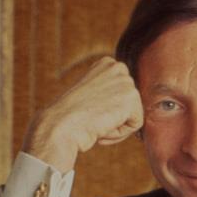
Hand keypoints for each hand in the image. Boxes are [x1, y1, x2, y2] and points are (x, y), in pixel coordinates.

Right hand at [22, 57, 143, 171]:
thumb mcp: (91, 95)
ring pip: (133, 115)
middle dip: (114, 117)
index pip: (123, 95)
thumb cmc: (70, 117)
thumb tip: (123, 100)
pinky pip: (136, 124)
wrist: (60, 126)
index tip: (90, 109)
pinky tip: (102, 126)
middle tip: (92, 116)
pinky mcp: (131, 97)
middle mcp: (119, 68)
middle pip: (131, 105)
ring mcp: (126, 81)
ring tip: (96, 121)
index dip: (107, 109)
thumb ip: (108, 92)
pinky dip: (120, 133)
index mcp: (107, 64)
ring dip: (116, 126)